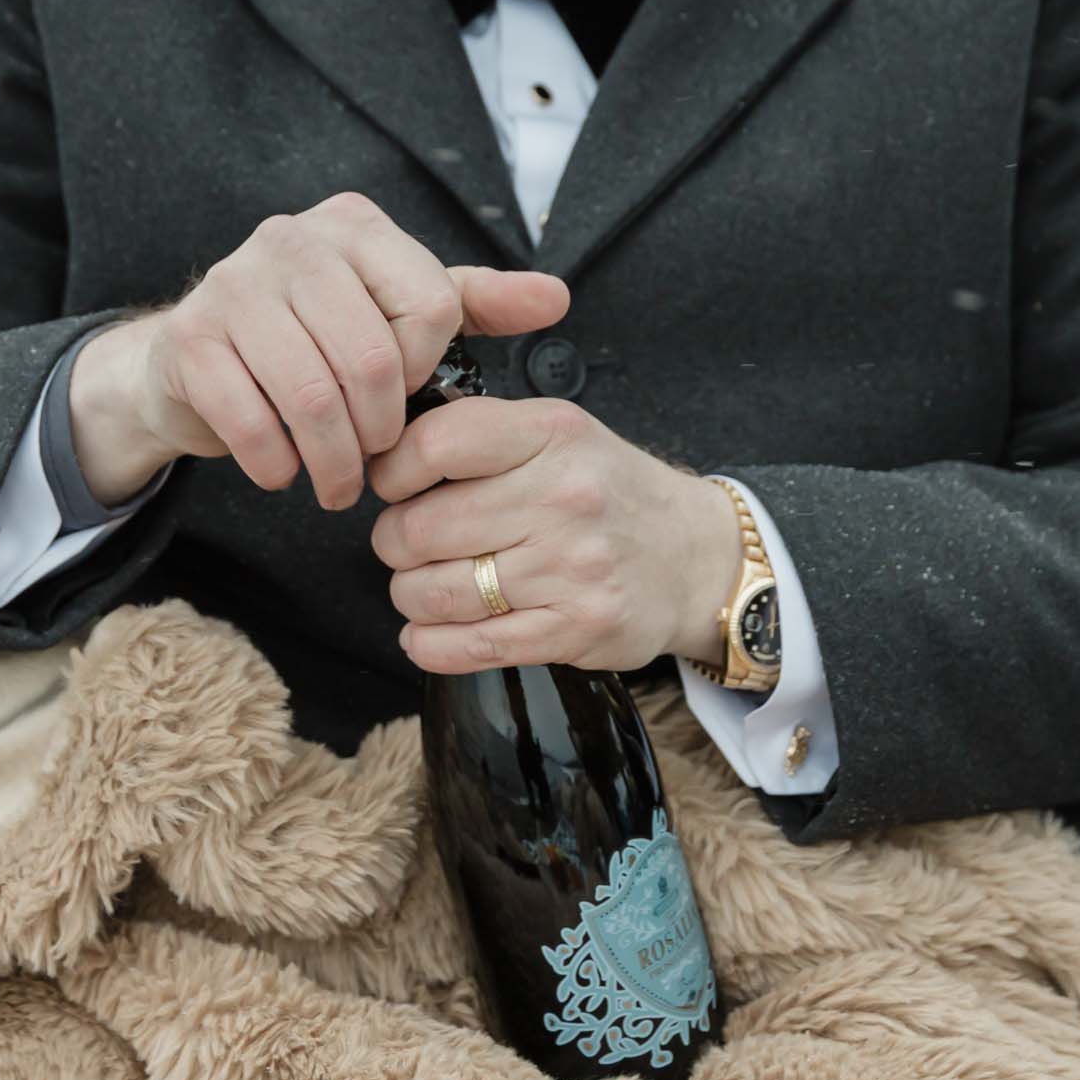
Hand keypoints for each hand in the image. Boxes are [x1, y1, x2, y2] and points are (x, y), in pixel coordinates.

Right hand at [66, 191, 568, 505]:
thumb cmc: (313, 338)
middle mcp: (292, 238)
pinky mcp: (189, 339)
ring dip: (332, 461)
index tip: (406, 398)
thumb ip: (476, 304)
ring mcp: (233, 283)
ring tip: (336, 485)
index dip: (425, 372)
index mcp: (356, 225)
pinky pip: (249, 419)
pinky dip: (275, 464)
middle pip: (373, 359)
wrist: (194, 361)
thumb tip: (557, 298)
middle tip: (375, 467)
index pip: (429, 307)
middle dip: (380, 434)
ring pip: (312, 395)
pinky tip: (282, 472)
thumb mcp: (397, 311)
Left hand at [369, 396, 742, 673]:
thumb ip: (480, 434)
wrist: (696, 560)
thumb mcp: (558, 434)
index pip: (434, 445)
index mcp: (552, 434)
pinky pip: (468, 645)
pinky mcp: (573, 630)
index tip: (395, 487)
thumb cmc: (608, 494)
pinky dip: (430, 644)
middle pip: (418, 529)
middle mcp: (563, 497)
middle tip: (411, 544)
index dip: (392, 472)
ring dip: (412, 595)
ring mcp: (570, 569)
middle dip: (396, 543)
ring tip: (428, 586)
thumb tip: (382, 455)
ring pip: (433, 592)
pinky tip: (428, 634)